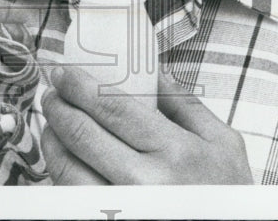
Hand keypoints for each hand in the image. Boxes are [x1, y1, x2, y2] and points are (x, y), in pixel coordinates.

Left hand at [40, 65, 253, 184]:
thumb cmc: (225, 196)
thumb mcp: (223, 144)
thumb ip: (186, 104)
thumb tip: (152, 70)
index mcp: (176, 152)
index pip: (112, 108)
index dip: (80, 87)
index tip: (65, 74)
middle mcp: (146, 183)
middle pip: (83, 135)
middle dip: (59, 108)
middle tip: (52, 93)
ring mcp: (124, 210)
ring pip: (68, 170)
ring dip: (52, 141)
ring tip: (53, 125)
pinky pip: (72, 199)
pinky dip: (61, 175)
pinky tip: (63, 160)